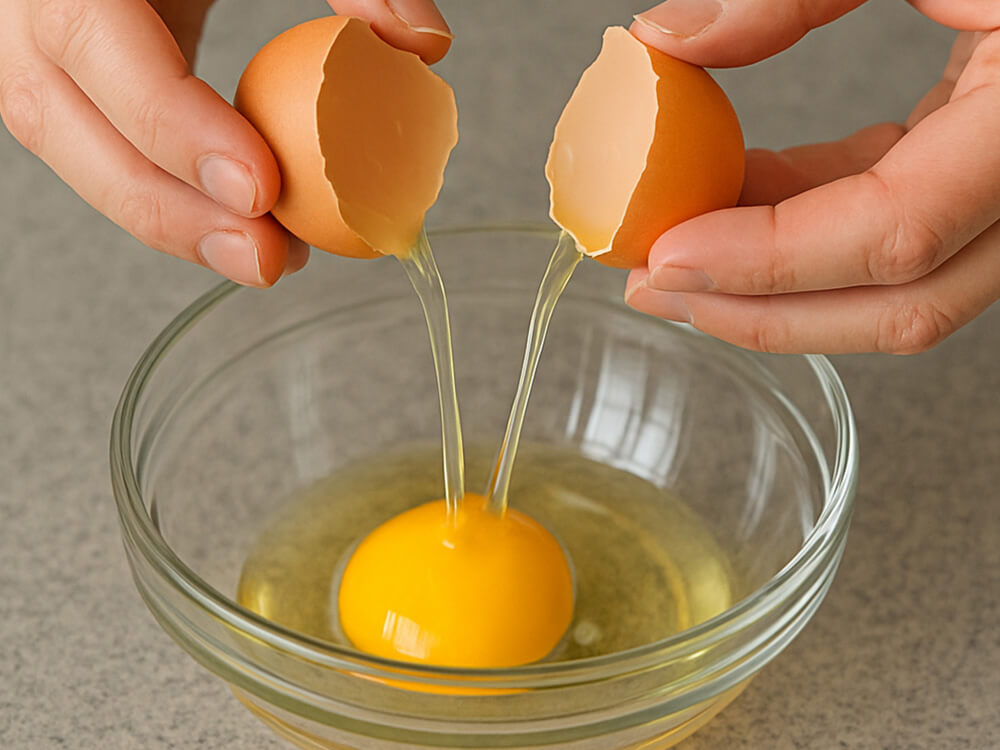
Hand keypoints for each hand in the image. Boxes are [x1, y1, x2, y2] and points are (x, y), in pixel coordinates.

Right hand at [0, 0, 449, 286]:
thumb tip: (425, 46)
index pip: (94, 40)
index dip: (171, 125)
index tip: (261, 187)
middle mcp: (35, 0)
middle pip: (59, 119)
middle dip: (168, 209)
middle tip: (267, 258)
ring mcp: (39, 40)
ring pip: (75, 150)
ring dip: (174, 221)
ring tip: (270, 257)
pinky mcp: (73, 75)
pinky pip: (102, 148)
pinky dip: (173, 198)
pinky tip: (242, 226)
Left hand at [625, 0, 999, 353]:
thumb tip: (663, 39)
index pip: (896, 231)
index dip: (770, 260)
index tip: (666, 255)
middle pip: (901, 303)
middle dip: (760, 310)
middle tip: (653, 289)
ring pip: (900, 289)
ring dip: (774, 286)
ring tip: (674, 258)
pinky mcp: (988, 173)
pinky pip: (893, 230)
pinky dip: (805, 231)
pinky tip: (732, 205)